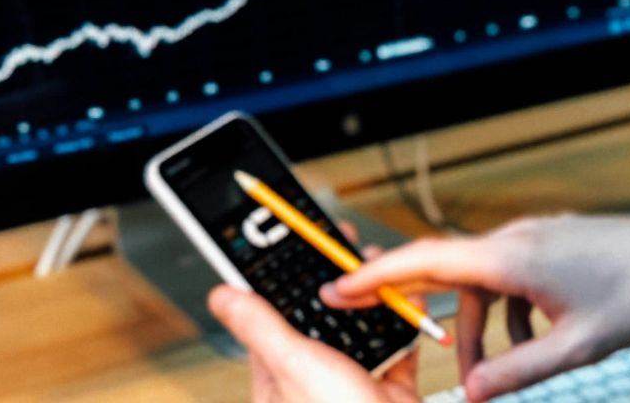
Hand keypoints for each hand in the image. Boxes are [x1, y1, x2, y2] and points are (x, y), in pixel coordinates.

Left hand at [211, 225, 418, 402]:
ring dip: (371, 296)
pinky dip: (405, 323)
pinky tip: (408, 301)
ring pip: (360, 327)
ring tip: (379, 268)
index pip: (272, 314)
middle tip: (343, 245)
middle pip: (320, 315)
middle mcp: (314, 378)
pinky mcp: (388, 389)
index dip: (283, 276)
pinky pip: (397, 347)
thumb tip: (221, 296)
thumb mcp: (294, 366)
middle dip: (334, 280)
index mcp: (279, 376)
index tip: (292, 242)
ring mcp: (351, 383)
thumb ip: (262, 327)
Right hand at [318, 214, 629, 402]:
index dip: (378, 276)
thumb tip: (468, 394)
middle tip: (406, 345)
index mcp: (513, 257)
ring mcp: (537, 236)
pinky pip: (512, 276)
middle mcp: (518, 238)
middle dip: (430, 313)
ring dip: (481, 327)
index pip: (428, 262)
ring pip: (485, 281)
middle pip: (452, 275)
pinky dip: (509, 312)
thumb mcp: (574, 347)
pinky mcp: (555, 242)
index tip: (337, 288)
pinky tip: (535, 343)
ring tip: (493, 374)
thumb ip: (517, 371)